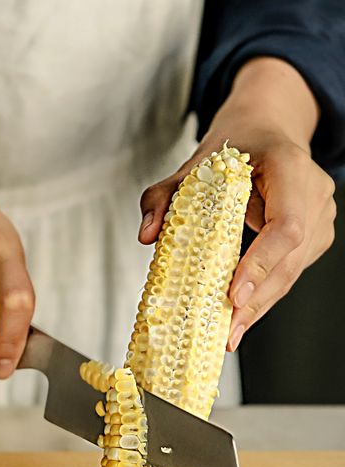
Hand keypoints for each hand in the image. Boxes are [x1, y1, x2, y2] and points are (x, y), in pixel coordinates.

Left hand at [138, 58, 335, 350]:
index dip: (262, 262)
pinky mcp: (314, 236)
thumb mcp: (190, 166)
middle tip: (227, 329)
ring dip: (261, 303)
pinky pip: (290, 270)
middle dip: (257, 298)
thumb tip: (146, 235)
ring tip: (230, 332)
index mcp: (289, 168)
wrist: (265, 134)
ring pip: (293, 270)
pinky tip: (240, 316)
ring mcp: (320, 216)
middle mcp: (314, 193)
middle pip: (291, 257)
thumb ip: (161, 197)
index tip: (235, 293)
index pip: (286, 225)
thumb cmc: (232, 150)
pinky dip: (265, 293)